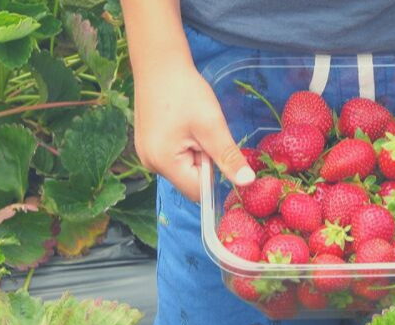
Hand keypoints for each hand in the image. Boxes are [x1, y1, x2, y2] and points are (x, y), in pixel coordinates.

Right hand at [133, 62, 254, 201]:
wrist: (159, 64)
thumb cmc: (185, 92)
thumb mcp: (212, 126)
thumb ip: (228, 157)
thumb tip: (247, 182)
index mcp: (163, 163)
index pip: (198, 190)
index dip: (214, 175)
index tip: (218, 149)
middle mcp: (150, 164)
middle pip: (190, 180)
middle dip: (204, 161)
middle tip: (205, 132)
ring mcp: (147, 155)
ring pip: (184, 168)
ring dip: (197, 153)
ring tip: (194, 126)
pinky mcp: (148, 145)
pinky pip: (175, 157)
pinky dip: (187, 146)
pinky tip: (185, 125)